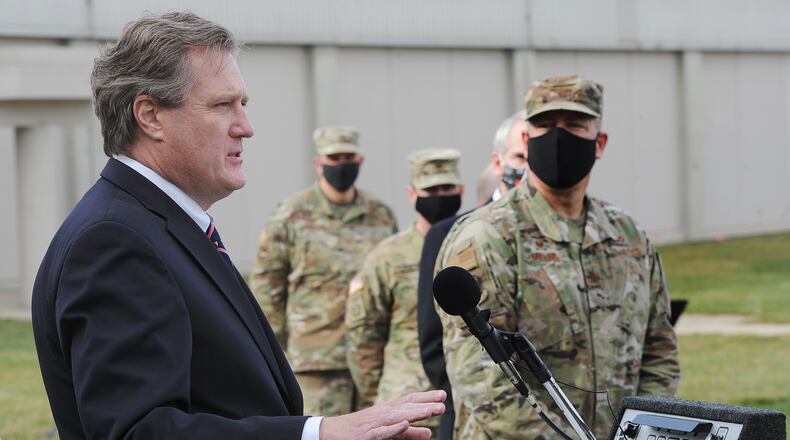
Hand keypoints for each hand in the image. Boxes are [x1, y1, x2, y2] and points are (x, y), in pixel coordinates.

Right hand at [319, 390, 445, 439]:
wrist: (330, 433)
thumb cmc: (361, 431)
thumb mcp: (387, 431)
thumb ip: (409, 434)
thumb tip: (429, 433)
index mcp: (388, 411)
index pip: (409, 401)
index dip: (426, 397)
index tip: (443, 395)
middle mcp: (382, 414)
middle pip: (406, 406)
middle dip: (425, 404)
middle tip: (443, 404)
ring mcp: (374, 424)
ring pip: (396, 416)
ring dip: (414, 413)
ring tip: (430, 411)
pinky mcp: (366, 436)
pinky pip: (381, 432)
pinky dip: (393, 428)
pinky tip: (404, 424)